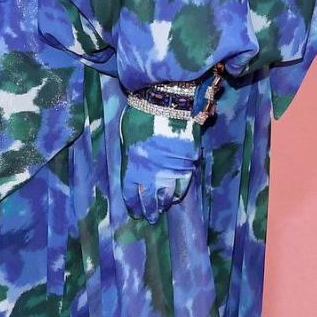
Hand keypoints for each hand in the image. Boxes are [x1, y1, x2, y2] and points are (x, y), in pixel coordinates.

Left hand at [119, 95, 204, 222]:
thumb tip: (134, 163)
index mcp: (133, 163)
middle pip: (149, 197)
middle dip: (149, 210)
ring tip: (162, 209)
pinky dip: (178, 192)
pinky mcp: (188, 161)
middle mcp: (152, 170)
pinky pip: (183, 182)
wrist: (168, 99)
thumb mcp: (128, 133)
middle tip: (149, 218)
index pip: (131, 191)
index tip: (134, 211)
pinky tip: (175, 197)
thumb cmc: (142, 112)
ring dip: (164, 203)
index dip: (132, 203)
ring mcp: (171, 167)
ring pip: (167, 193)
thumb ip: (131, 152)